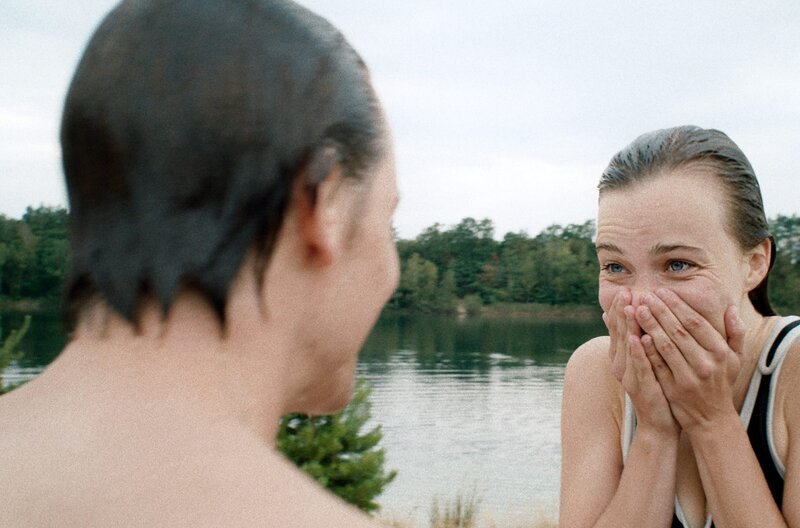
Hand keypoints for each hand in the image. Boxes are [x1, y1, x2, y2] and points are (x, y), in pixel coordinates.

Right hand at [603, 289, 679, 436]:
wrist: (659, 424)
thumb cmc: (655, 389)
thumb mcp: (643, 363)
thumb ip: (633, 342)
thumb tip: (620, 320)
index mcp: (622, 358)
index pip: (619, 329)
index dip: (621, 310)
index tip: (625, 290)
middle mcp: (621, 365)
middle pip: (621, 334)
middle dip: (623, 312)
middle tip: (625, 292)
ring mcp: (630, 377)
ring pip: (628, 347)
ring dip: (628, 327)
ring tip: (630, 308)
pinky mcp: (642, 387)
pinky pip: (640, 366)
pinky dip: (638, 351)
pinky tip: (639, 338)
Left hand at [634, 289, 744, 435]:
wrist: (712, 419)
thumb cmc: (721, 382)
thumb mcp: (735, 359)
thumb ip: (735, 333)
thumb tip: (730, 308)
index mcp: (720, 352)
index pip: (695, 323)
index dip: (677, 305)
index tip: (662, 291)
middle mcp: (706, 363)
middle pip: (678, 331)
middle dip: (660, 311)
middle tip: (644, 295)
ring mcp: (689, 377)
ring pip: (666, 346)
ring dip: (650, 326)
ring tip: (636, 309)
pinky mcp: (674, 389)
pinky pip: (658, 366)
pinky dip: (648, 351)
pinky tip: (636, 336)